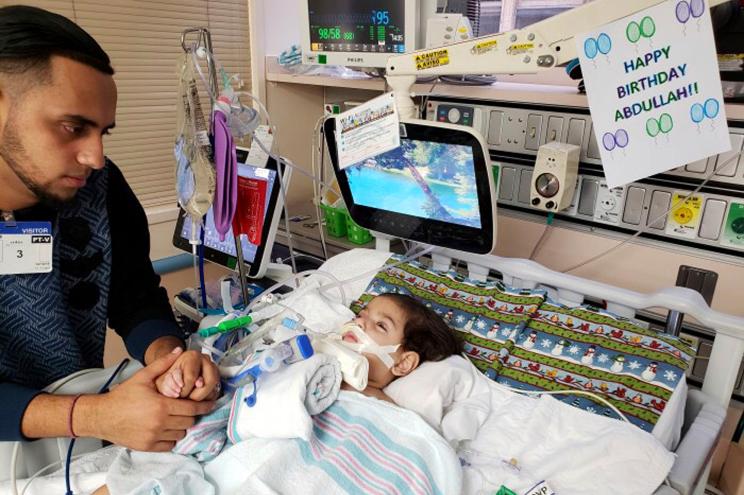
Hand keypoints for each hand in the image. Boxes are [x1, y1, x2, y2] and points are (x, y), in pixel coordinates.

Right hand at [79, 348, 215, 451]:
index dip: (203, 406)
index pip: (192, 408)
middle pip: (189, 421)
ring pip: (181, 434)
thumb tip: (179, 351)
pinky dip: (171, 437)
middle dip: (192, 414)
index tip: (209, 403)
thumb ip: (163, 364)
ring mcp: (153, 437)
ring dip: (182, 426)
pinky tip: (167, 428)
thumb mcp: (142, 377)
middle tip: (188, 408)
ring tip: (176, 417)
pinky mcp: (147, 446)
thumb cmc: (122, 396)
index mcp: (161, 406)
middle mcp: (159, 423)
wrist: (102, 416)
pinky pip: (170, 445)